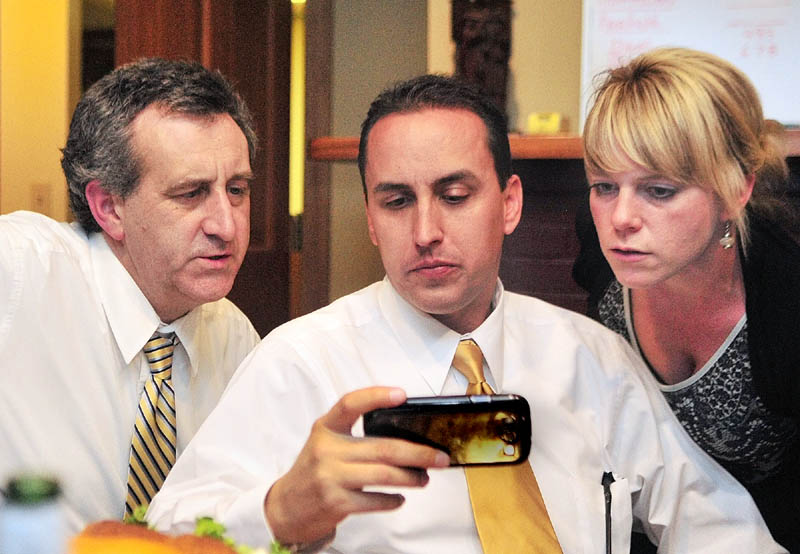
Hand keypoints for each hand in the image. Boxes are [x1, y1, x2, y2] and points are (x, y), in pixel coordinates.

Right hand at [263, 386, 450, 544]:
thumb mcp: (325, 444)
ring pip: (383, 474)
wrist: (286, 507)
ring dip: (411, 477)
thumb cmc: (314, 472)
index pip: (350, 404)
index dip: (376, 396)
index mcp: (326, 428)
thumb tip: (405, 437)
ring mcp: (330, 476)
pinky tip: (399, 497)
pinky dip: (392, 500)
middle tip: (439, 457)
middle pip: (382, 446)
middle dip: (418, 453)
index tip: (402, 394)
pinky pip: (374, 500)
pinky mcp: (335, 501)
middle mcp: (326, 449)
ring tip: (424, 478)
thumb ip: (354, 436)